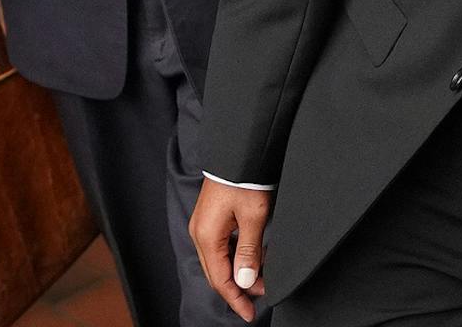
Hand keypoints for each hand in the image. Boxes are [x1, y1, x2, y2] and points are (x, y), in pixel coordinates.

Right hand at [190, 179, 272, 320]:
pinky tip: (253, 257)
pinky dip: (236, 256)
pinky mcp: (210, 218)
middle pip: (217, 273)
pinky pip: (221, 247)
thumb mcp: (253, 217)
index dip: (236, 299)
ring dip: (238, 272)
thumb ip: (249, 251)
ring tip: (260, 277)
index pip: (221, 280)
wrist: (238, 152)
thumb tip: (244, 281)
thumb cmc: (244, 180)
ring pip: (219, 261)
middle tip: (260, 295)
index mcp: (207, 237)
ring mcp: (203, 226)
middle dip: (238, 288)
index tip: (250, 313)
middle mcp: (200, 234)